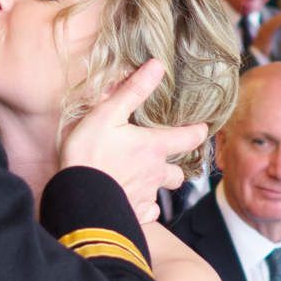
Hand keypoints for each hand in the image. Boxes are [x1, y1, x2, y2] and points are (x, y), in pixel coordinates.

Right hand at [59, 57, 206, 219]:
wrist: (78, 197)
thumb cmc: (90, 153)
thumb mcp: (107, 114)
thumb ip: (133, 91)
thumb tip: (157, 66)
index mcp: (154, 147)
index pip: (189, 138)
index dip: (198, 131)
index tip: (202, 128)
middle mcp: (156, 173)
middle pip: (179, 173)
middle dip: (175, 167)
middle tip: (163, 160)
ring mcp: (147, 196)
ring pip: (162, 192)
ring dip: (157, 186)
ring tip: (142, 179)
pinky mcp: (135, 215)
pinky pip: (148, 212)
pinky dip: (144, 207)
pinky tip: (131, 200)